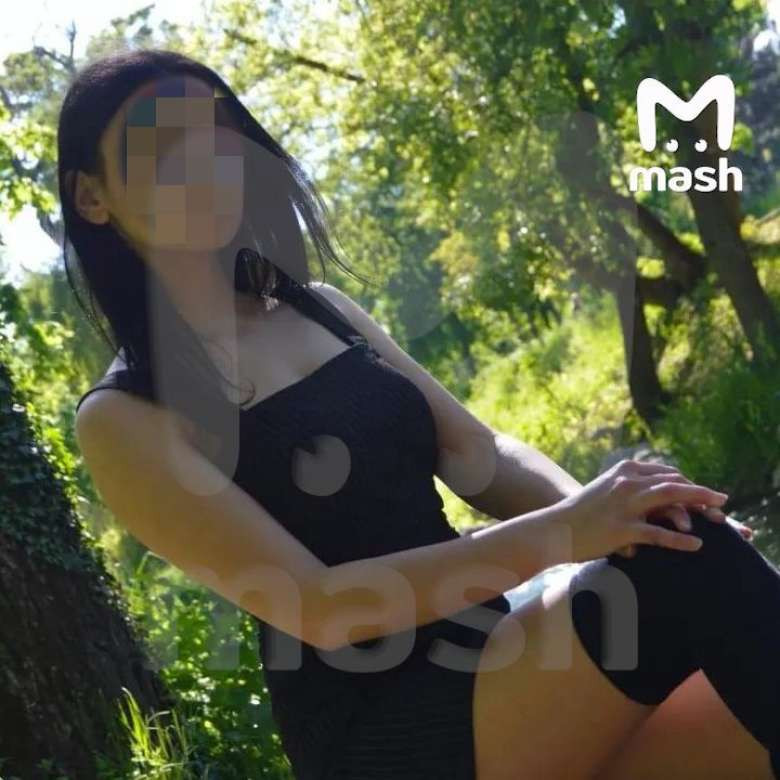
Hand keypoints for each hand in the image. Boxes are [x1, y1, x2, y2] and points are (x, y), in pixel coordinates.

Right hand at [557, 459, 729, 563]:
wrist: (553, 528)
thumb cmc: (579, 513)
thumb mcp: (604, 491)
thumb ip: (627, 487)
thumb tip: (650, 492)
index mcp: (623, 471)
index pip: (666, 473)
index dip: (689, 483)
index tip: (704, 494)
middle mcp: (626, 483)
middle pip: (674, 483)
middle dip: (701, 493)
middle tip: (722, 502)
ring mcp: (624, 504)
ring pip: (671, 499)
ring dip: (699, 506)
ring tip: (720, 517)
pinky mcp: (621, 528)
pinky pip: (658, 534)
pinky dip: (680, 540)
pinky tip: (697, 546)